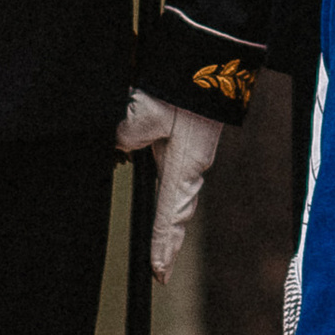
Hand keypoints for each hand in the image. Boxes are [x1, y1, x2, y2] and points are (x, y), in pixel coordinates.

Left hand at [114, 94, 223, 280]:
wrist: (212, 60)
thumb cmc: (182, 91)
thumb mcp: (146, 115)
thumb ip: (127, 135)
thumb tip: (121, 142)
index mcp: (184, 168)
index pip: (168, 217)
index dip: (162, 247)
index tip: (158, 274)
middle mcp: (192, 166)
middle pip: (178, 212)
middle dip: (169, 241)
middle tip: (161, 270)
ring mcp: (195, 154)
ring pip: (178, 192)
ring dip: (170, 217)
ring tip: (163, 244)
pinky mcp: (192, 140)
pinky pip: (178, 174)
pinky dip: (172, 193)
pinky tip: (166, 194)